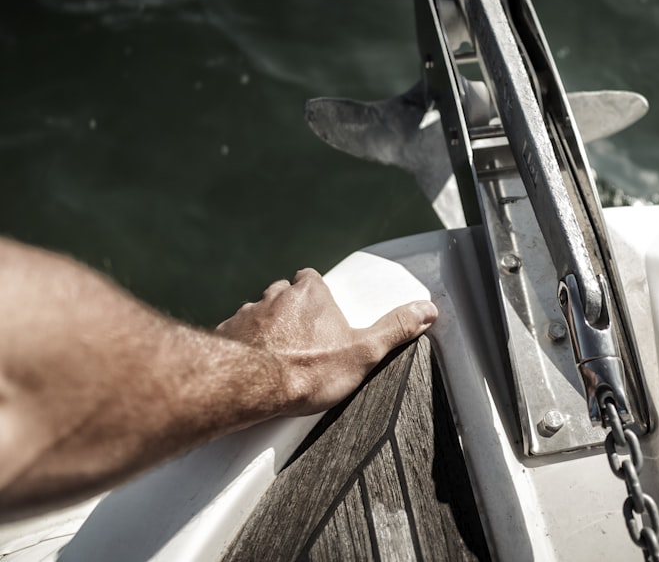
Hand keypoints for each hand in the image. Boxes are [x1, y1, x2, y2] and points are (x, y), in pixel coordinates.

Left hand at [216, 268, 436, 415]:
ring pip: (258, 315)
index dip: (316, 295)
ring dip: (265, 330)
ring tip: (275, 358)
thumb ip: (394, 329)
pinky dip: (242, 348)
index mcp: (310, 293)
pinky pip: (235, 336)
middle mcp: (275, 296)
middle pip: (283, 295)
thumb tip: (425, 311)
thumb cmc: (305, 370)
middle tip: (301, 342)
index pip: (312, 280)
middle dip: (290, 313)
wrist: (248, 387)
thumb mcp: (363, 352)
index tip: (322, 315)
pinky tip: (250, 369)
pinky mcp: (224, 335)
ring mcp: (246, 314)